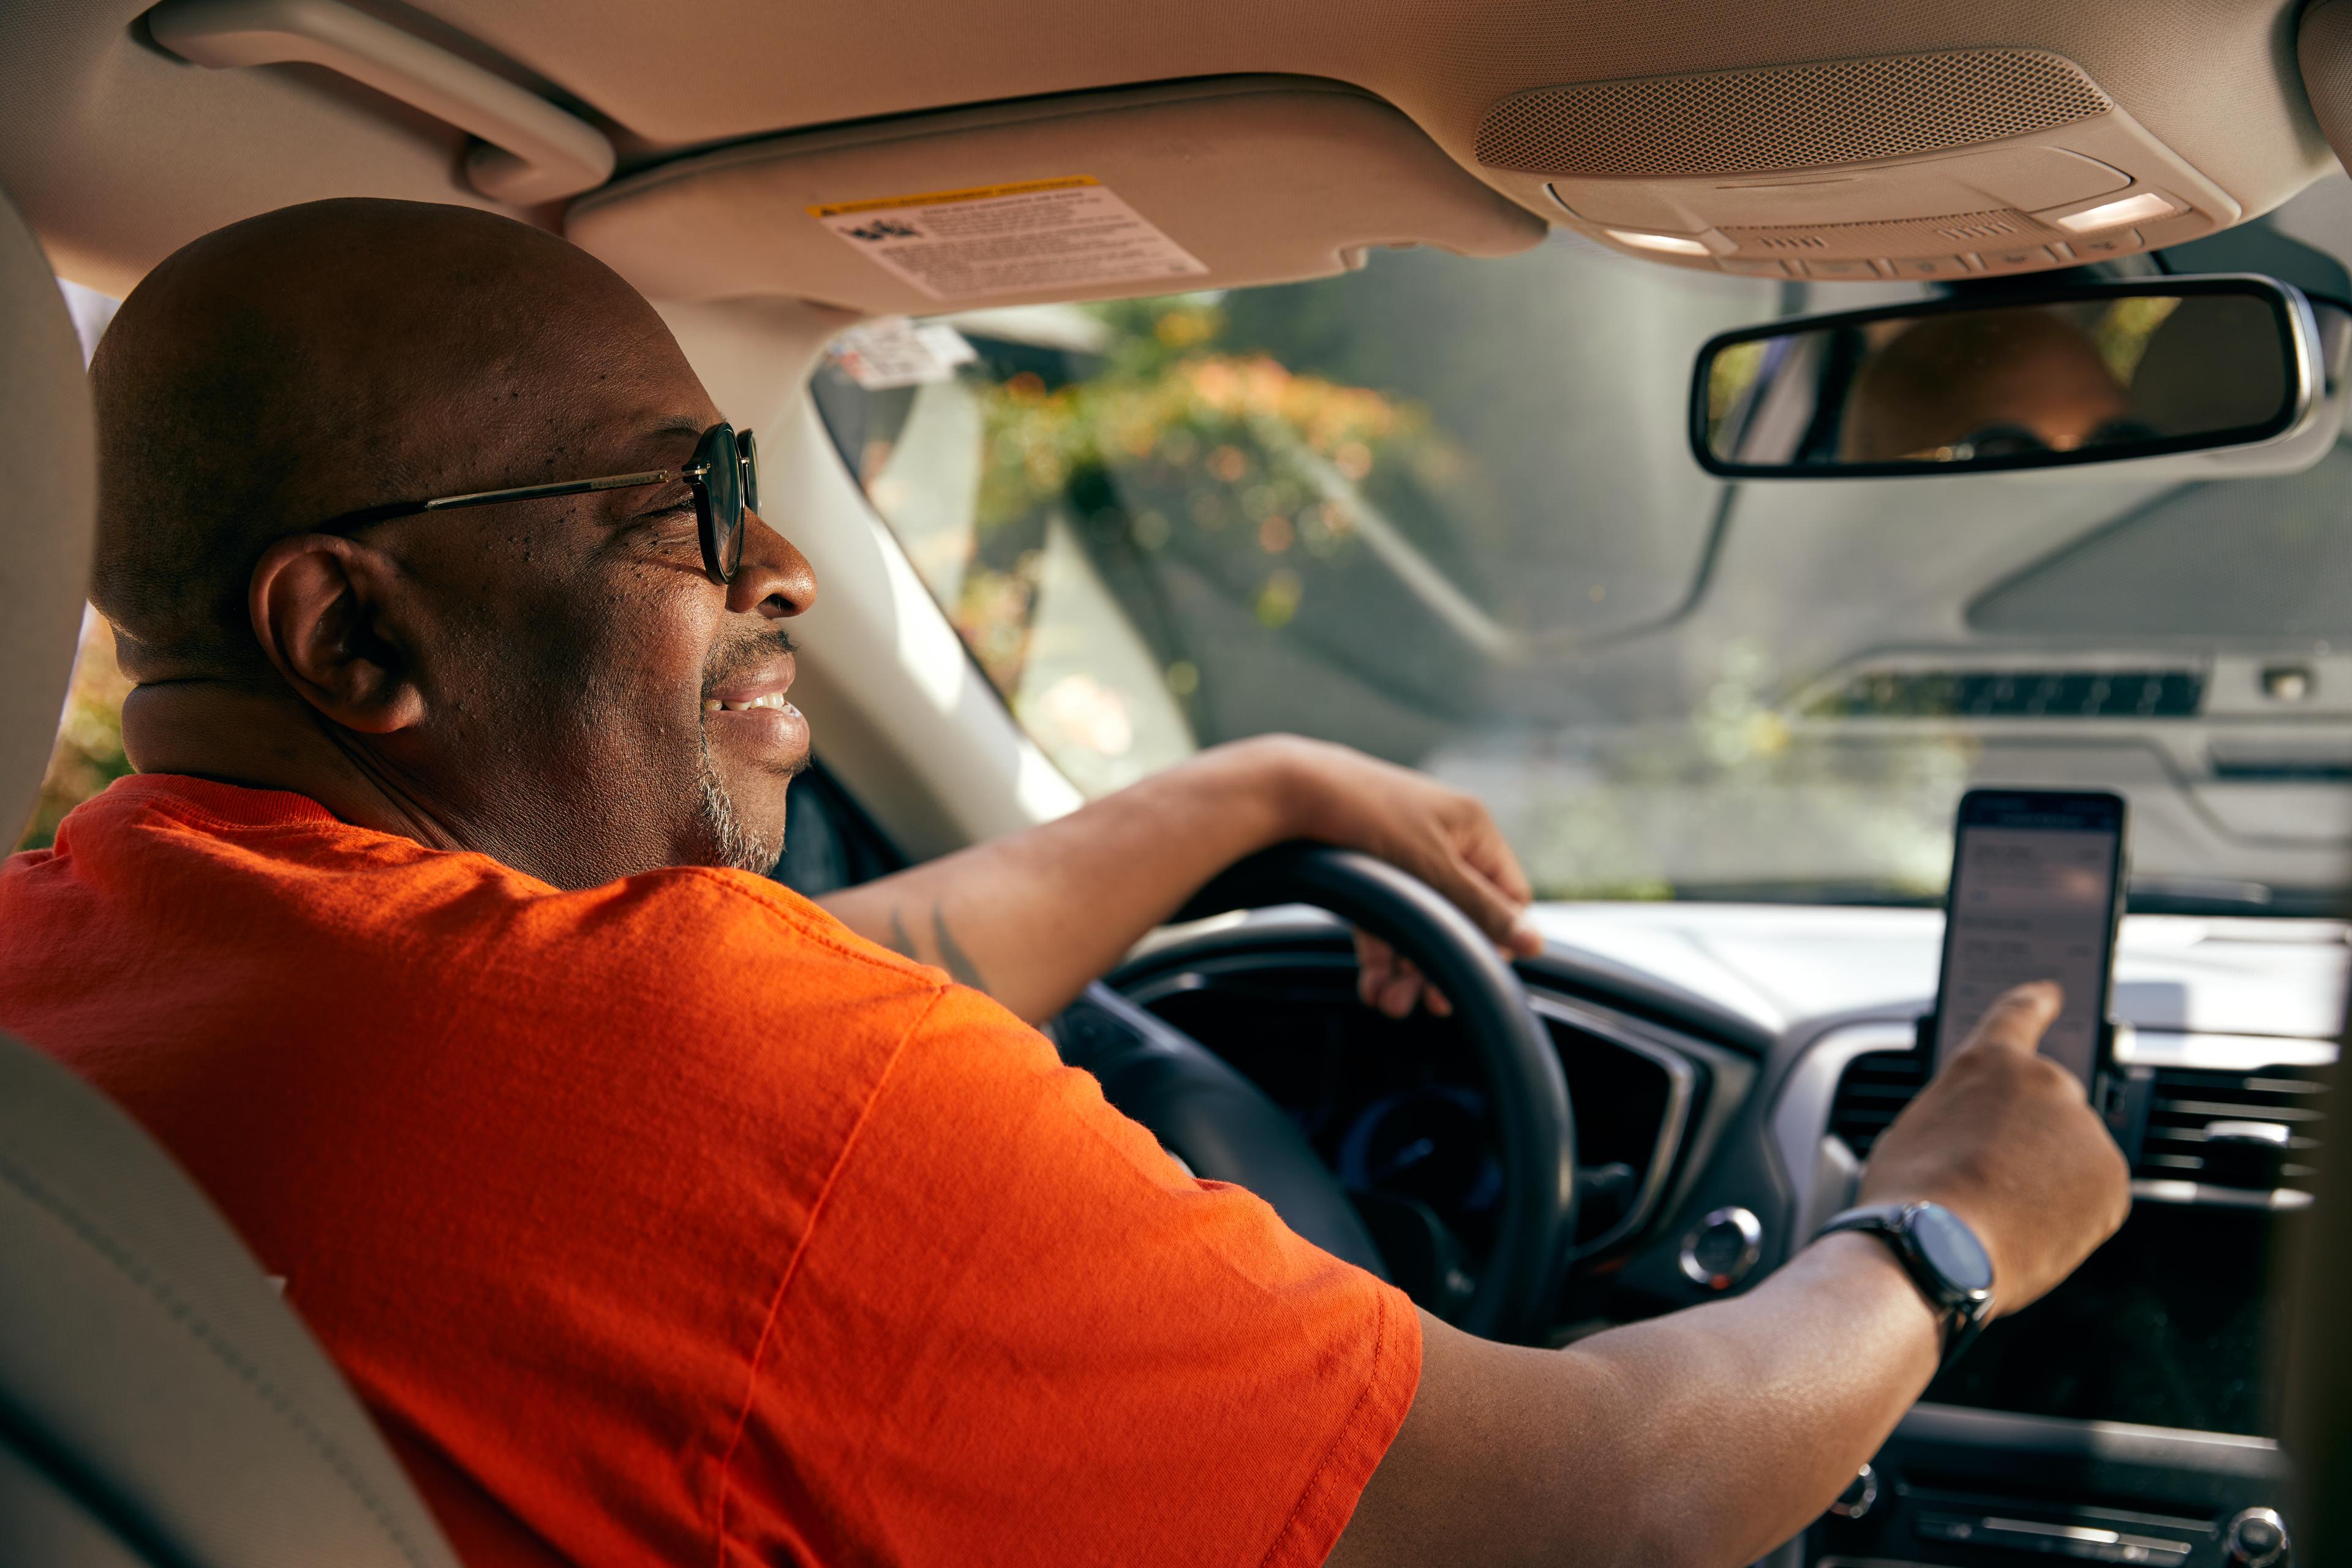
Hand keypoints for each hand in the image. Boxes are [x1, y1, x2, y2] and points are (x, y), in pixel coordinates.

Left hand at [1240, 736, 1541, 1017]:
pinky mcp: (1367, 870)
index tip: (1475, 971)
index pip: (1505, 896)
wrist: (1284, 788)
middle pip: (1458, 918)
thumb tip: (1535, 945)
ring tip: (1389, 1004)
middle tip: (1428, 1005)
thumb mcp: (1431, 869)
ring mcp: (1402, 855)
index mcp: (1471, 830)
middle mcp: (1442, 841)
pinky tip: (1371, 986)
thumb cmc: (1366, 817)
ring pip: (1418, 925)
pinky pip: (1384, 920)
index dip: (1496, 938)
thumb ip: (1481, 910)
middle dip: (1441, 964)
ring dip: (1407, 969)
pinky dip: (1380, 954)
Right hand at [1857, 982, 2130, 1314]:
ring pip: (2071, 1152)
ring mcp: (2083, 1130)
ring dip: (2049, 1176)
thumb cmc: (1912, 1196)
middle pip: (2046, 1105)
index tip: (2050, 994)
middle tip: (1991, 1179)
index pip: (2017, 1016)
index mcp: (1988, 1063)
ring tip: (2003, 1211)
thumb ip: (1963, 1111)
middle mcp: (2045, 1083)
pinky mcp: (2112, 1178)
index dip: (2034, 1002)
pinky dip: (2072, 1210)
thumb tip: (1982, 1132)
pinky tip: (2031, 1228)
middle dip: (2028, 1138)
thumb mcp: (1918, 1128)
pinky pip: (2094, 1192)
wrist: (1937, 1250)